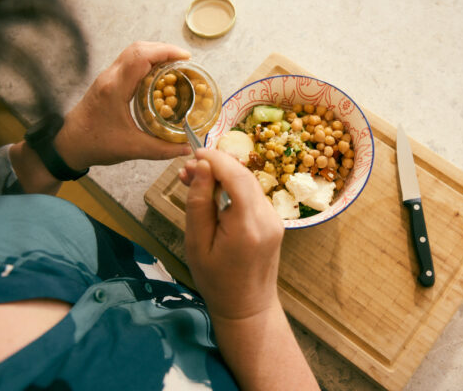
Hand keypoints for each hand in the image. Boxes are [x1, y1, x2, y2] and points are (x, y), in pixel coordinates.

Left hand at [54, 41, 191, 169]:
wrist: (68, 144)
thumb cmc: (95, 144)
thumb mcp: (133, 148)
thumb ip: (162, 149)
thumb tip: (186, 148)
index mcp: (115, 88)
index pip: (141, 57)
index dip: (165, 52)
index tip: (185, 58)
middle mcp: (110, 77)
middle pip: (138, 48)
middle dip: (163, 49)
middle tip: (184, 61)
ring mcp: (107, 77)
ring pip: (132, 53)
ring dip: (154, 53)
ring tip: (174, 65)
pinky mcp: (107, 82)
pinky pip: (129, 63)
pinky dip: (146, 62)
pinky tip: (158, 75)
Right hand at [180, 148, 283, 319]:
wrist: (247, 308)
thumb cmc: (216, 281)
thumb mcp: (197, 244)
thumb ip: (199, 204)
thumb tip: (203, 169)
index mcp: (247, 226)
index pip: (237, 177)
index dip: (216, 159)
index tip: (194, 154)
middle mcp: (267, 218)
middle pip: (244, 176)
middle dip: (217, 166)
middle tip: (187, 170)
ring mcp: (274, 220)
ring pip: (249, 184)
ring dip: (224, 177)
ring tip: (194, 181)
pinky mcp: (274, 222)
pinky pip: (253, 197)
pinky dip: (233, 190)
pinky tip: (213, 196)